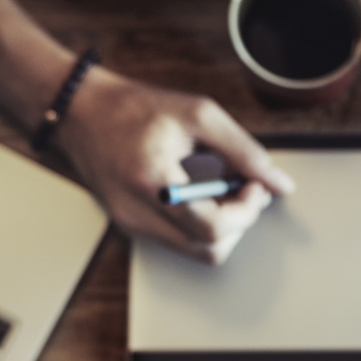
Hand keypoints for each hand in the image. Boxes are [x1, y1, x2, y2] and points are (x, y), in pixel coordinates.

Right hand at [55, 64, 293, 263]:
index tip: (255, 184)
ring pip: (197, 252)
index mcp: (152, 181)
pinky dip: (200, 223)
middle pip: (209, 250)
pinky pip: (179, 241)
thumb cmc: (134, 108)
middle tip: (245, 187)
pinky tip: (201, 193)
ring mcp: (132, 225)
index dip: (246, 210)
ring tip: (223, 188)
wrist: (81, 112)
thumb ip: (244, 151)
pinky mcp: (131, 226)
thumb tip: (279, 183)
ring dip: (223, 225)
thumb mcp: (198, 115)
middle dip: (240, 222)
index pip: (212, 228)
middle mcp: (138, 213)